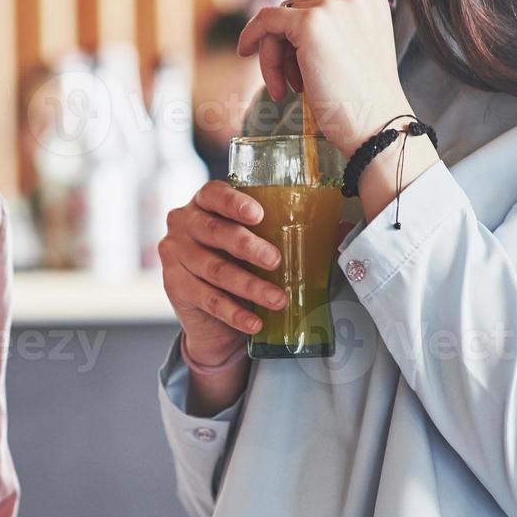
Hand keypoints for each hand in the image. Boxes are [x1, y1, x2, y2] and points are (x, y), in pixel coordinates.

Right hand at [158, 181, 287, 365]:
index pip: (213, 194)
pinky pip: (208, 299)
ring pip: (215, 270)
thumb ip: (287, 233)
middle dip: (247, 247)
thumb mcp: (257, 243)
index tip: (259, 215)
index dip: (234, 203)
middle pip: (215, 232)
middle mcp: (183, 224)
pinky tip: (254, 323)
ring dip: (249, 286)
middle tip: (276, 261)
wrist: (209, 311)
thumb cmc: (239, 263)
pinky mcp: (175, 286)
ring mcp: (174, 255)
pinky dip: (234, 313)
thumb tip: (342, 228)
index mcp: (204, 203)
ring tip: (277, 299)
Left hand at [238, 0, 410, 153]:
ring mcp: (332, 5)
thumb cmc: (364, 99)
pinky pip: (265, 22)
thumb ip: (331, 23)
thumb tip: (280, 17)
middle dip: (283, 40)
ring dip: (273, 55)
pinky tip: (251, 59)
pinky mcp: (309, 24)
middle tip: (290, 79)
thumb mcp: (354, 47)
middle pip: (294, 2)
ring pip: (278, 18)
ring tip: (288, 88)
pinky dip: (252, 39)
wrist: (375, 124)